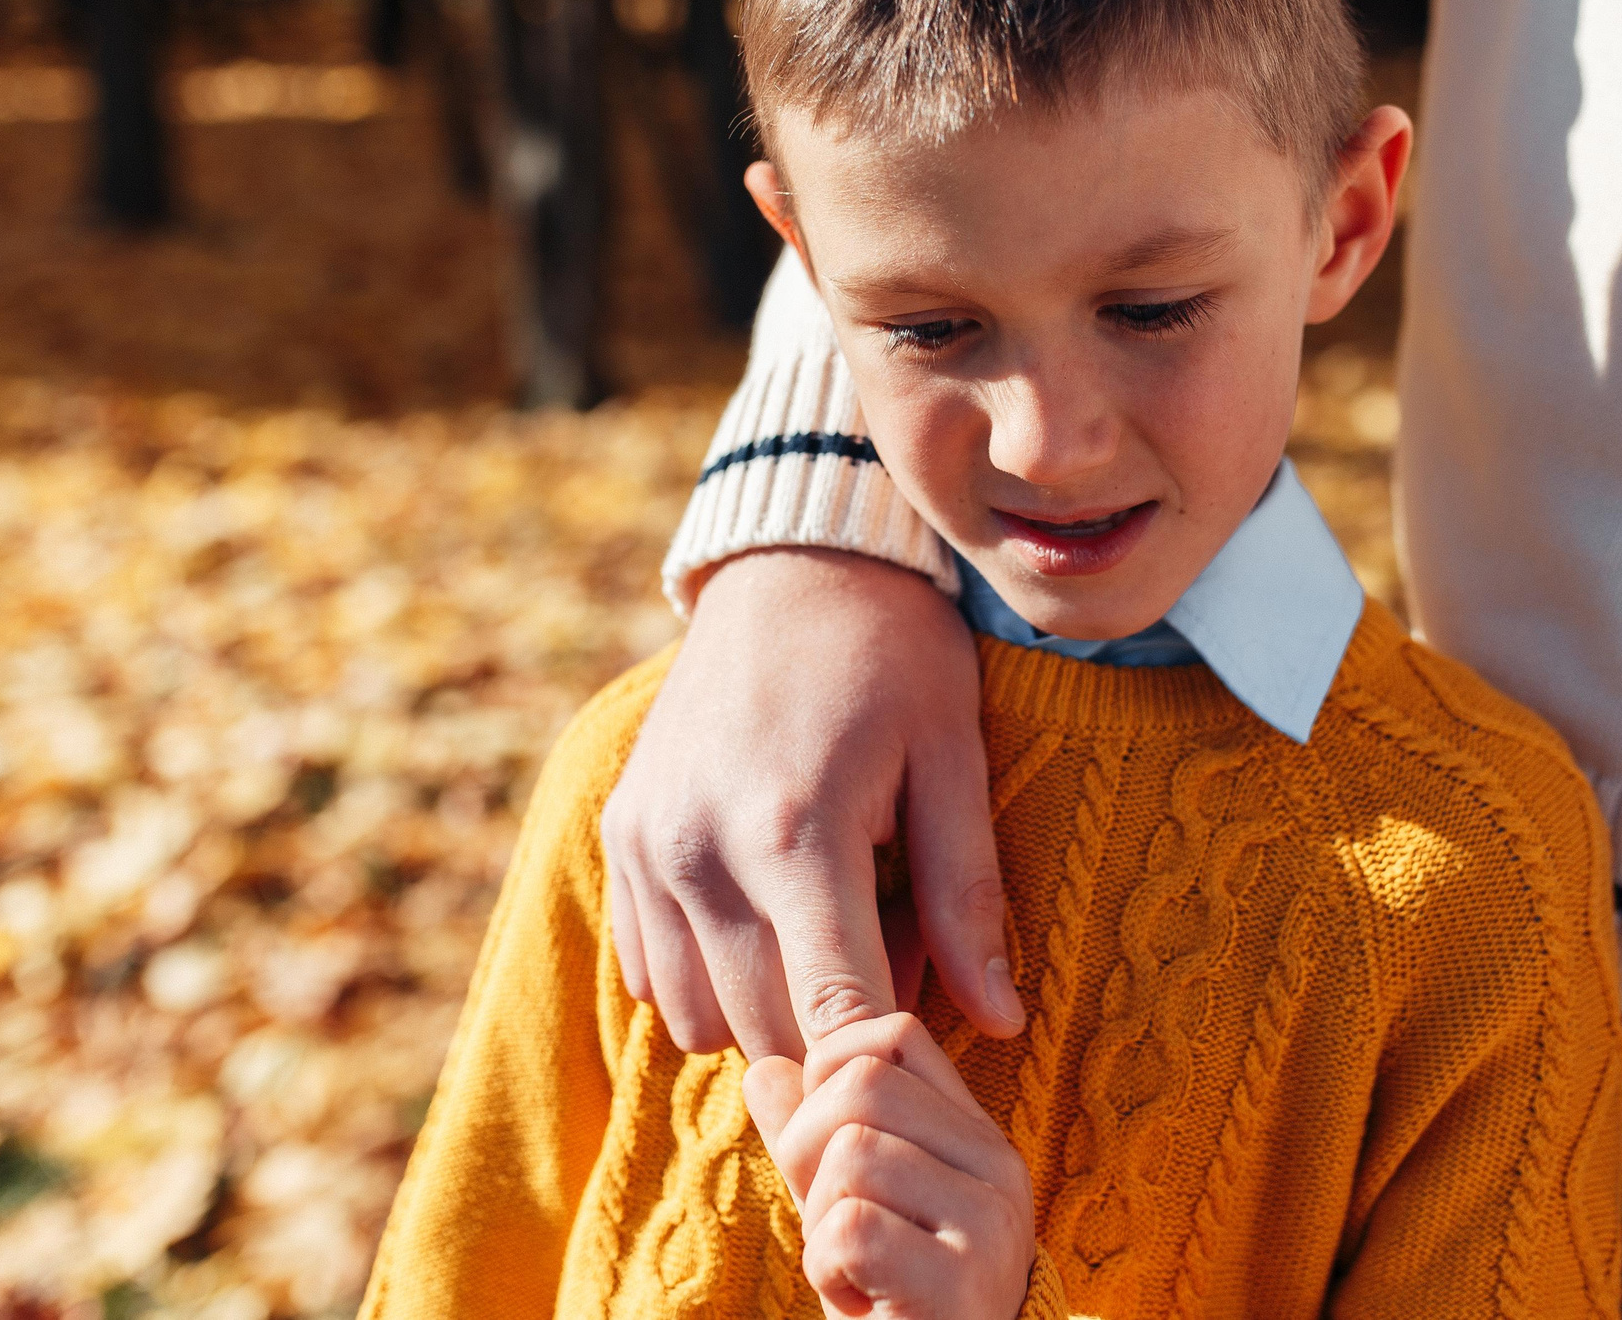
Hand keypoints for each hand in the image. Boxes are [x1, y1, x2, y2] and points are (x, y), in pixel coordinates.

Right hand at [601, 547, 1022, 1059]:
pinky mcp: (619, 838)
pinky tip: (769, 911)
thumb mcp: (953, 757)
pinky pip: (651, 975)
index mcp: (795, 832)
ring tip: (831, 926)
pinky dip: (711, 977)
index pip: (833, 1012)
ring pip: (699, 1020)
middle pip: (765, 1032)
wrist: (792, 564)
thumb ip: (968, 896)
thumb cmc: (893, 655)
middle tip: (895, 947)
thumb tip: (1002, 1023)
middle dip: (838, 1027)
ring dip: (769, 1009)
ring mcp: (646, 847)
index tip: (927, 1052)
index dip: (885, 1056)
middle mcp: (699, 850)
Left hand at [745, 1013, 1035, 1319]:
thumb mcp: (845, 1212)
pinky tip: (862, 1304)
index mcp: (975, 1140)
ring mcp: (988, 1224)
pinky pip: (851, 1227)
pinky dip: (828, 1269)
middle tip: (829, 1223)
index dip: (828, 1072)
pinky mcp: (962, 1282)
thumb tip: (761, 1067)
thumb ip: (812, 1142)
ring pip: (853, 1152)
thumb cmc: (891, 1308)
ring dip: (820, 1222)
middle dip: (807, 1149)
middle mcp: (997, 1168)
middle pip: (863, 1082)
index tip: (821, 1148)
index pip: (895, 1037)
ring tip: (854, 1272)